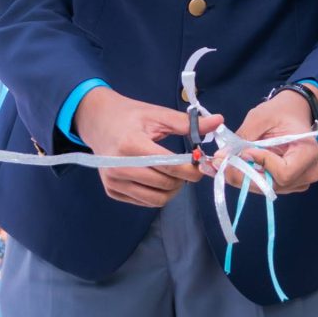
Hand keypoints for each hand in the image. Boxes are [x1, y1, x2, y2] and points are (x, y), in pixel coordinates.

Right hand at [77, 87, 220, 208]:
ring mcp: (113, 181)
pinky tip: (159, 178)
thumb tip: (219, 121)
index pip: (169, 166)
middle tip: (190, 168)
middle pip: (165, 184)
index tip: (203, 163)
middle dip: (184, 179)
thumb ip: (188, 123)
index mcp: (131, 145)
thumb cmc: (130, 116)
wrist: (98, 121)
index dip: (192, 169)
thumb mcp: (158, 114)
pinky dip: (158, 194)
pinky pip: (144, 202)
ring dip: (173, 190)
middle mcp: (118, 166)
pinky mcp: (112, 191)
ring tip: (176, 175)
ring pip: (156, 199)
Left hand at [229, 90, 317, 195]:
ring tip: (227, 161)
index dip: (261, 164)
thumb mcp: (260, 117)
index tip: (245, 150)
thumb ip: (242, 137)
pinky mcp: (288, 185)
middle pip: (272, 185)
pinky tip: (238, 165)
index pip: (284, 172)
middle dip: (243, 175)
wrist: (292, 113)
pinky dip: (248, 178)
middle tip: (219, 161)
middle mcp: (308, 172)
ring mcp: (299, 182)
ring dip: (243, 177)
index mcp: (308, 153)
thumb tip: (220, 157)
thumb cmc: (280, 112)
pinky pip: (265, 187)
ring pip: (265, 189)